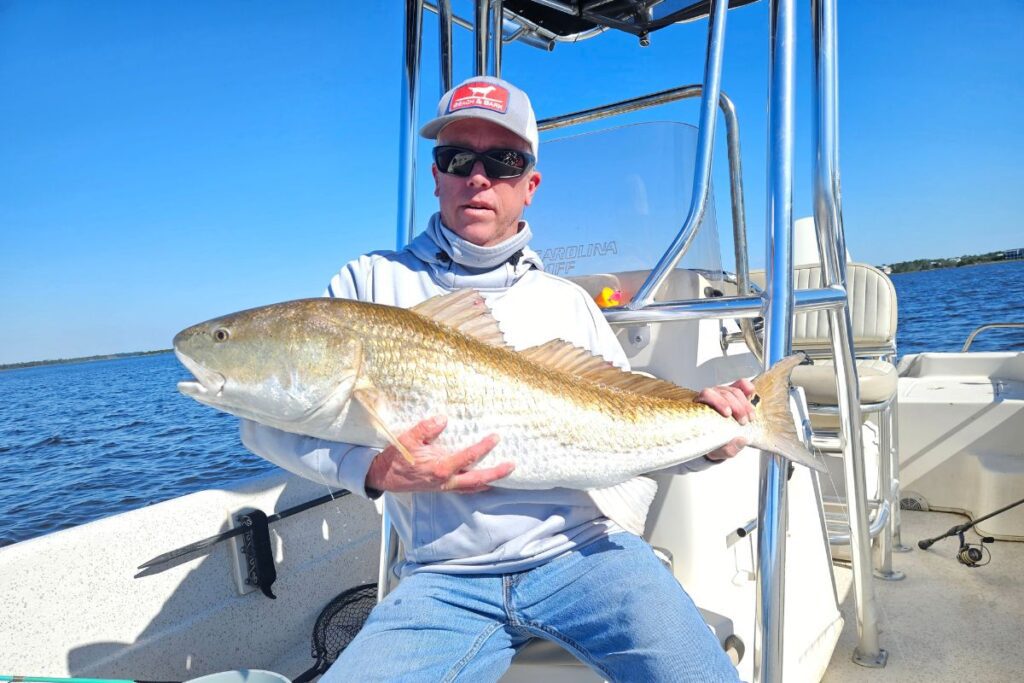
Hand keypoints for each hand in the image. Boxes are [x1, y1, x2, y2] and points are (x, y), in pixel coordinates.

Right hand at [365, 415, 512, 493]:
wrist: (383, 477)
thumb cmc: (395, 457)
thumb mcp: (407, 439)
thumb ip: (425, 428)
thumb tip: (443, 419)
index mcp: (439, 468)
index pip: (467, 457)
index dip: (483, 448)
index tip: (496, 437)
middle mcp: (445, 480)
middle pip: (477, 480)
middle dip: (496, 473)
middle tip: (512, 465)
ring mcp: (444, 486)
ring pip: (472, 487)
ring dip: (489, 480)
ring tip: (504, 474)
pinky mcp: (441, 487)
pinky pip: (464, 489)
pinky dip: (477, 486)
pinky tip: (484, 481)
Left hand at [698, 378, 755, 461]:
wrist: (717, 442)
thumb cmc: (712, 443)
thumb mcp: (718, 451)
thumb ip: (728, 448)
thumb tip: (742, 440)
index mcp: (700, 407)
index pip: (707, 395)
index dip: (719, 402)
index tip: (728, 414)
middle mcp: (710, 398)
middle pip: (723, 393)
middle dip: (737, 407)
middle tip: (743, 421)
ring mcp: (721, 394)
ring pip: (733, 391)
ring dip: (745, 404)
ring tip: (750, 418)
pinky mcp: (733, 395)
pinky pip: (740, 385)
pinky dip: (746, 388)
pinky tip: (751, 392)